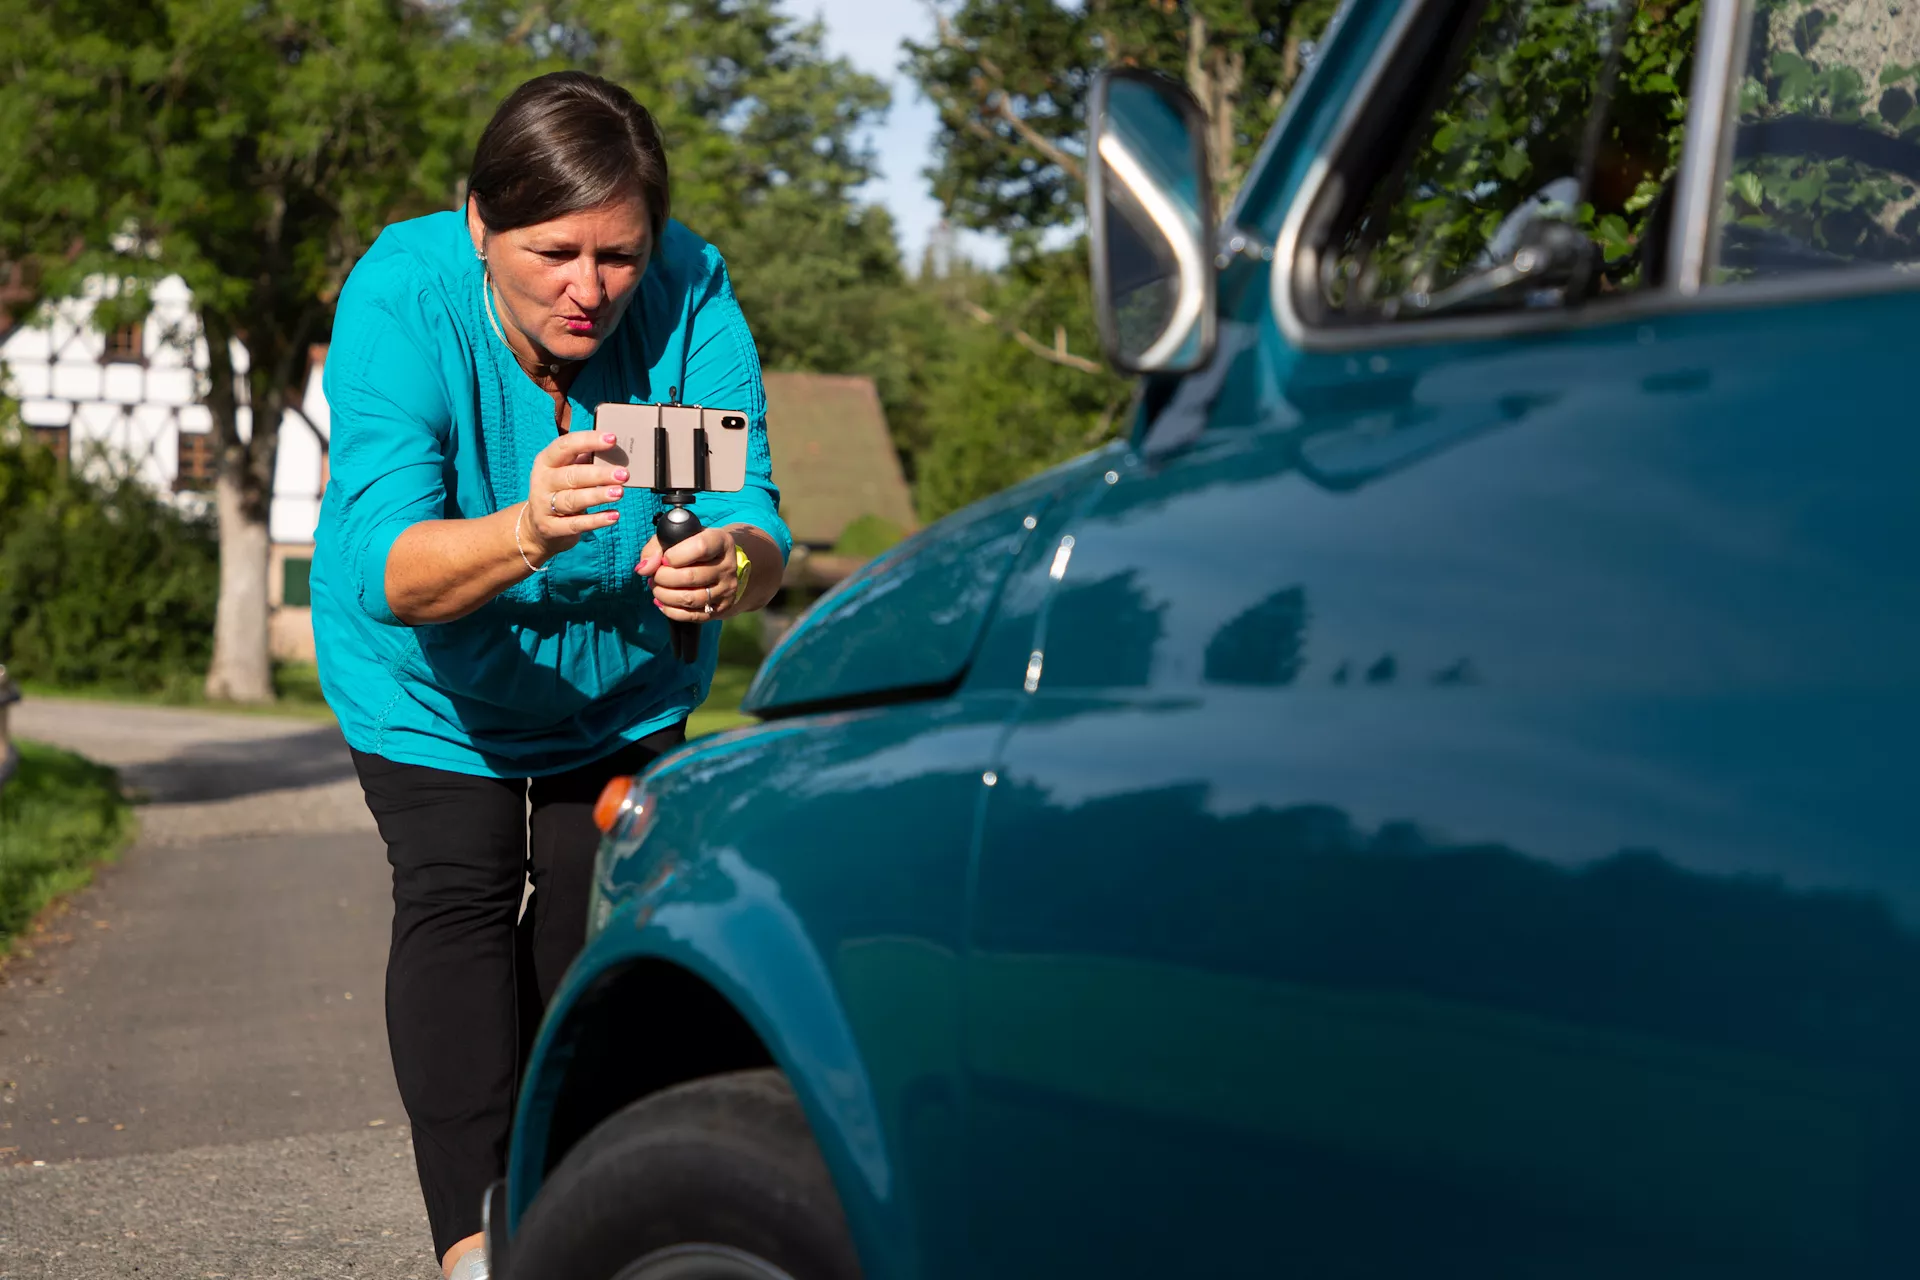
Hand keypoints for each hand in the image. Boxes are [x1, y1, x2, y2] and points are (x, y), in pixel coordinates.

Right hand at [522, 429, 627, 562]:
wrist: (538, 527)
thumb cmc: (561, 490)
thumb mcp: (566, 471)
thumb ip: (586, 460)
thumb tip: (615, 447)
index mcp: (546, 461)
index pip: (565, 446)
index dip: (588, 441)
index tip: (612, 439)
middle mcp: (542, 482)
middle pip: (571, 476)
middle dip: (599, 474)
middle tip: (623, 474)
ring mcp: (543, 506)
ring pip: (573, 500)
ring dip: (597, 496)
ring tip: (619, 492)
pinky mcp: (550, 528)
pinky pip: (576, 524)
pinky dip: (596, 520)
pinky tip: (614, 515)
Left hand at [638, 527, 738, 622]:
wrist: (717, 564)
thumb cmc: (691, 547)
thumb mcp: (675, 538)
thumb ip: (655, 548)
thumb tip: (643, 569)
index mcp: (720, 541)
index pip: (700, 548)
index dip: (675, 555)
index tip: (664, 559)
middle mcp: (728, 566)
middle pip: (691, 576)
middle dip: (663, 578)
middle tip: (655, 576)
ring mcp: (727, 589)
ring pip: (691, 599)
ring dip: (665, 595)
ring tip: (656, 588)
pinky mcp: (722, 608)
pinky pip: (693, 616)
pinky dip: (671, 611)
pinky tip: (663, 602)